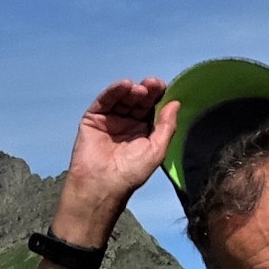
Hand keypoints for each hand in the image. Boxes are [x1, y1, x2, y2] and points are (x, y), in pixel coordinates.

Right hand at [53, 78, 178, 241]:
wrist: (101, 184)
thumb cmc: (130, 172)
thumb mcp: (156, 150)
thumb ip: (166, 126)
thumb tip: (175, 103)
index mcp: (144, 132)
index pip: (152, 108)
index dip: (159, 97)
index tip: (164, 87)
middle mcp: (127, 124)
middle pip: (138, 101)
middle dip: (147, 91)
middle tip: (153, 84)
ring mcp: (110, 120)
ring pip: (122, 98)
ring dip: (132, 90)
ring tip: (139, 90)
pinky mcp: (93, 118)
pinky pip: (104, 101)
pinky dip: (114, 91)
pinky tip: (124, 86)